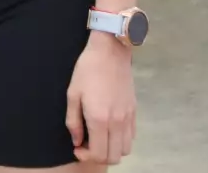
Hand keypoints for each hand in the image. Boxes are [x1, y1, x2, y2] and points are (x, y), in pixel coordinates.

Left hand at [66, 33, 135, 164]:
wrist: (110, 51)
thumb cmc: (87, 70)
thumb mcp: (73, 94)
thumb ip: (73, 122)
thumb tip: (77, 141)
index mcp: (99, 119)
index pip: (98, 154)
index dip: (86, 157)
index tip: (78, 148)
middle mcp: (117, 122)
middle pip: (114, 157)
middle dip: (99, 156)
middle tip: (87, 144)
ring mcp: (128, 117)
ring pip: (126, 150)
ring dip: (112, 150)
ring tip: (99, 138)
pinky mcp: (134, 111)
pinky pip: (132, 136)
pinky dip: (122, 140)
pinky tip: (110, 129)